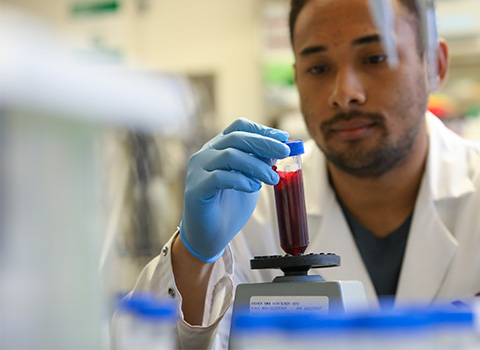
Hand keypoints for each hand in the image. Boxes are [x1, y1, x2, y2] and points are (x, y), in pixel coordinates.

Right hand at [179, 118, 289, 261]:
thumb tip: (279, 148)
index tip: (283, 138)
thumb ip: (260, 164)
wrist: (210, 236)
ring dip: (256, 166)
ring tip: (272, 179)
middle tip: (285, 152)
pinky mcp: (195, 188)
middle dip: (264, 143)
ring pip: (229, 156)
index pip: (238, 127)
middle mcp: (205, 154)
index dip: (262, 129)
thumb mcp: (250, 180)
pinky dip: (241, 180)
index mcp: (218, 148)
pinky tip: (254, 187)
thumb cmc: (229, 208)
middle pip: (236, 138)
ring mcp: (197, 170)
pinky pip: (219, 177)